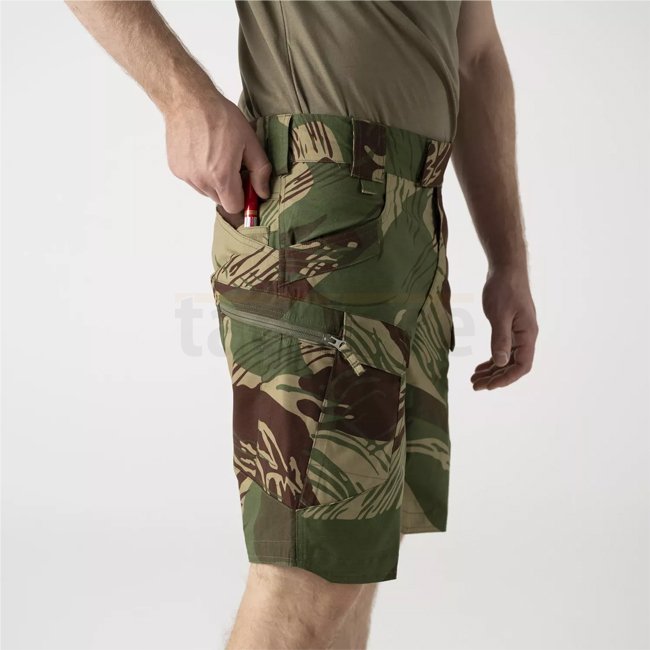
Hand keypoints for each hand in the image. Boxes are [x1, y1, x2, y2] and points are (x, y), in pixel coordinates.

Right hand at [163, 94, 270, 211]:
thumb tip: (263, 193)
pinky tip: (202, 153)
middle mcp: (201, 180)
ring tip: (216, 156)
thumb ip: (260, 171)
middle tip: (233, 165)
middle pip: (220, 200)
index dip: (243, 199)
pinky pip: (193, 181)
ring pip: (206, 192)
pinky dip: (200, 173)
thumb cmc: (220, 117)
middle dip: (229, 189)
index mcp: (221, 176)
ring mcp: (186, 176)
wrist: (188, 100)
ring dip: (214, 182)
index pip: (234, 207)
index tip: (246, 186)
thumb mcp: (250, 142)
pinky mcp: (176, 169)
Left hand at [471, 265, 537, 389]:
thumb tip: (500, 363)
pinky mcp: (510, 327)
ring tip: (474, 379)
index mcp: (528, 335)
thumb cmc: (504, 289)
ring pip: (507, 359)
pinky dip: (492, 359)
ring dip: (492, 371)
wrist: (506, 268)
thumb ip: (500, 339)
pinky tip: (480, 366)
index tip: (488, 386)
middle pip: (513, 366)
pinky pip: (503, 349)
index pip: (522, 366)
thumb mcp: (500, 315)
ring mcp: (518, 332)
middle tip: (474, 385)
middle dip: (495, 378)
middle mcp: (526, 337)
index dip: (506, 379)